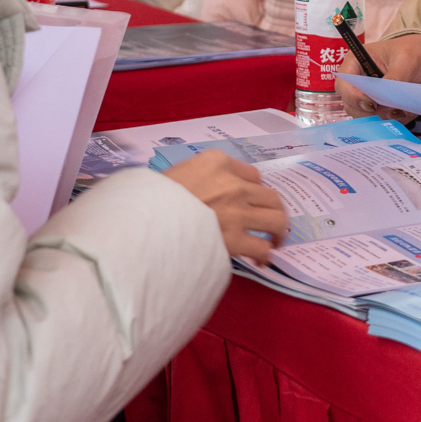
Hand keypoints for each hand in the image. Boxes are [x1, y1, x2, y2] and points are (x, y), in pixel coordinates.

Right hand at [162, 150, 287, 263]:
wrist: (142, 220)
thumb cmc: (151, 197)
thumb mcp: (176, 173)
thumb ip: (199, 177)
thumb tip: (207, 192)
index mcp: (217, 162)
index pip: (251, 174)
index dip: (253, 191)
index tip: (250, 202)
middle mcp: (233, 184)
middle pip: (271, 196)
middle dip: (273, 210)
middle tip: (270, 223)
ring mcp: (237, 212)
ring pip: (276, 219)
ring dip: (278, 231)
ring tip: (274, 240)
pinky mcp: (235, 239)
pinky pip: (262, 247)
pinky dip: (265, 255)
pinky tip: (260, 259)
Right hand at [338, 34, 420, 118]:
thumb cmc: (415, 50)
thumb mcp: (406, 59)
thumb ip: (394, 78)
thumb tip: (386, 97)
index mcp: (356, 62)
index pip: (344, 84)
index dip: (354, 97)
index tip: (372, 104)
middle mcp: (359, 81)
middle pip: (351, 105)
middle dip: (371, 112)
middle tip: (392, 110)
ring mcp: (370, 96)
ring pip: (365, 117)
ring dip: (384, 117)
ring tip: (403, 109)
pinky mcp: (382, 108)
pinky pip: (382, 121)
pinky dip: (395, 120)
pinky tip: (406, 111)